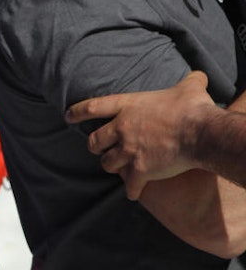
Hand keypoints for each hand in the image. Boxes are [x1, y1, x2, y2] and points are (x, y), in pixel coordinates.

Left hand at [65, 71, 213, 198]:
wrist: (201, 134)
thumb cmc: (193, 108)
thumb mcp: (189, 88)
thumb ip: (189, 81)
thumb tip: (199, 75)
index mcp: (127, 107)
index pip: (92, 108)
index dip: (77, 112)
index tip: (68, 116)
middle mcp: (122, 129)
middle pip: (94, 141)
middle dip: (95, 146)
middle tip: (99, 148)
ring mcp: (129, 151)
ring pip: (107, 163)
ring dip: (111, 165)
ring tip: (117, 166)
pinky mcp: (141, 170)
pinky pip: (130, 185)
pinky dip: (132, 190)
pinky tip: (133, 193)